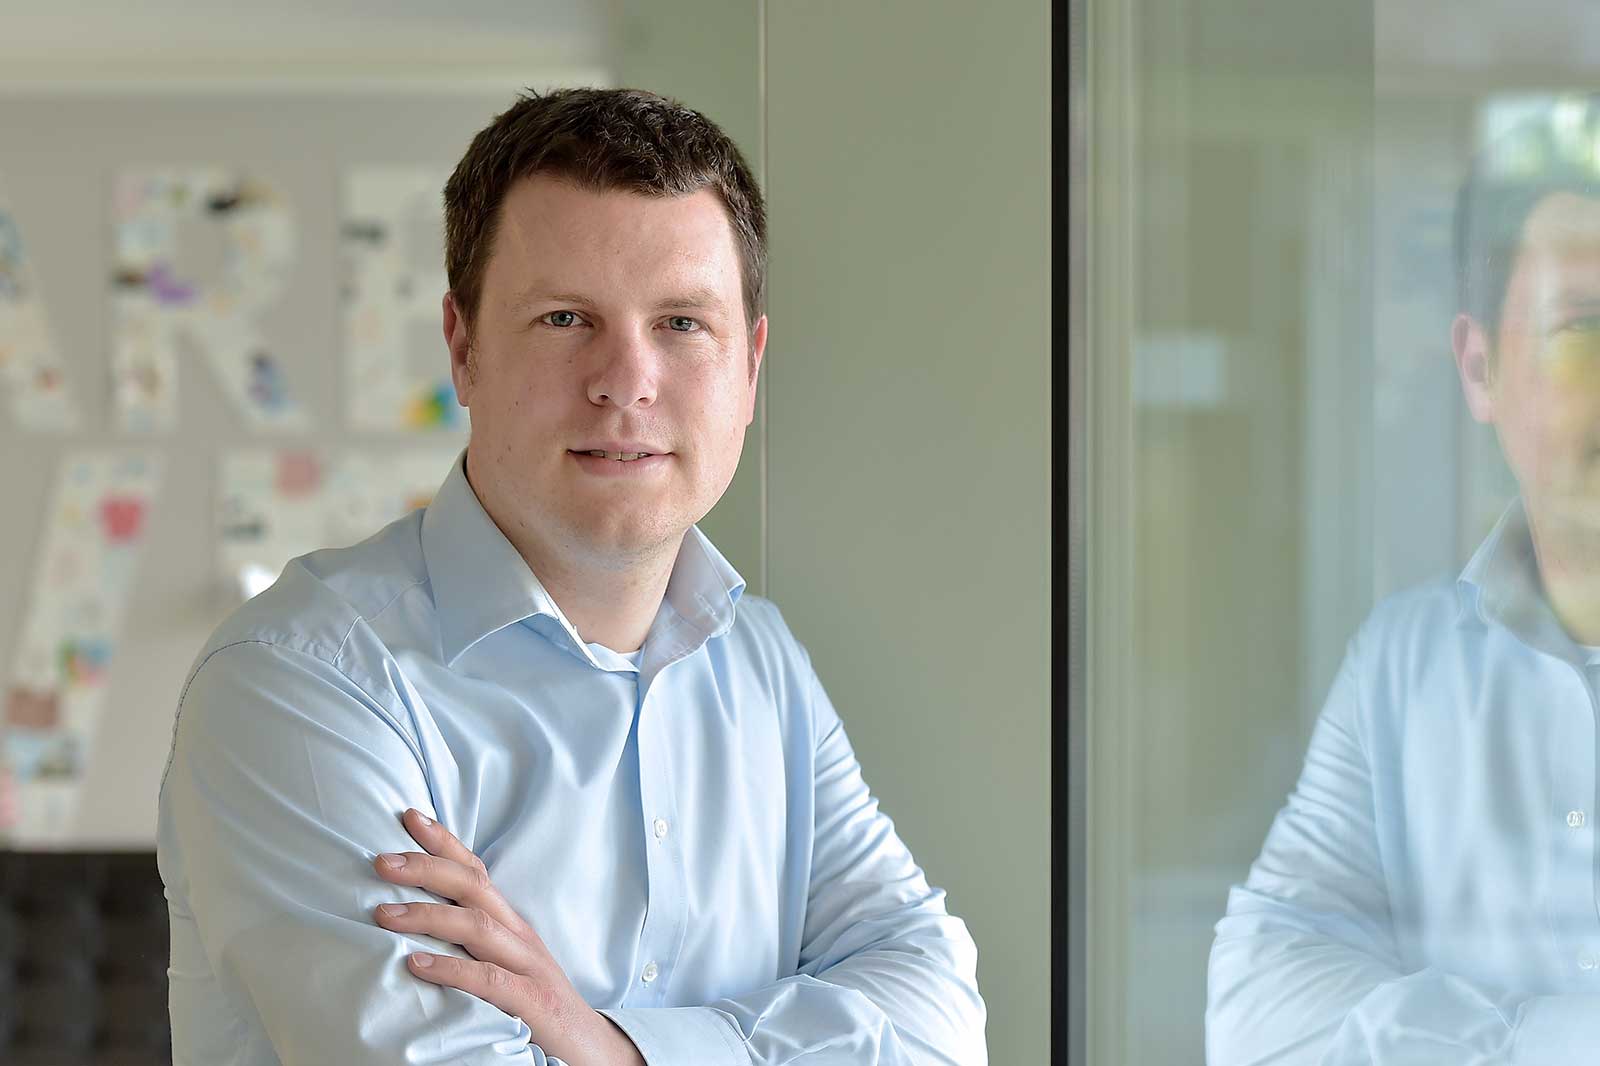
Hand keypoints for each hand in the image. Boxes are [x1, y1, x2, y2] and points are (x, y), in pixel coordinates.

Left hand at [371, 807, 645, 1065]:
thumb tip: (415, 926)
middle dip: (427, 868)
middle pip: (474, 887)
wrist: (591, 1051)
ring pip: (478, 926)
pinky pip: (489, 980)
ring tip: (384, 914)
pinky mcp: (533, 1002)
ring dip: (428, 915)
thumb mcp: (505, 965)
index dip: (445, 842)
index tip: (410, 817)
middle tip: (381, 861)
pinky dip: (451, 969)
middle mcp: (520, 936)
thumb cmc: (536, 1008)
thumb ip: (471, 944)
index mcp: (512, 925)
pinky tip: (416, 965)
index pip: (477, 872)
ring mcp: (529, 967)